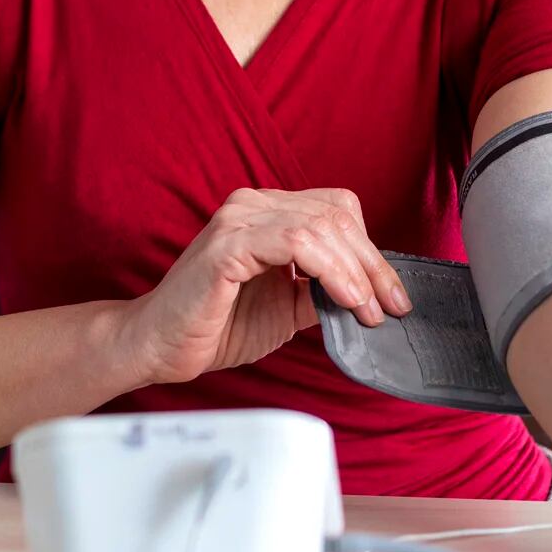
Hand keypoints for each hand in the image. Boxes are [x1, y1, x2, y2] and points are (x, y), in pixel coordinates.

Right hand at [122, 187, 411, 384]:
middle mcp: (253, 205)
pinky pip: (295, 243)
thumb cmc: (215, 326)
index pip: (337, 210)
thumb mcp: (286, 307)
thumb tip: (370, 295)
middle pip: (337, 215)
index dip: (371, 250)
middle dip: (373, 264)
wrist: (159, 347)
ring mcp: (238, 220)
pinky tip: (344, 299)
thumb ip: (321, 290)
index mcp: (267, 212)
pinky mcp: (228, 246)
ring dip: (357, 271)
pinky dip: (330, 270)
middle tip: (391, 306)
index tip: (391, 295)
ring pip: (322, 225)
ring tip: (369, 309)